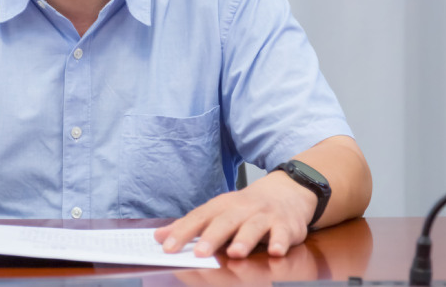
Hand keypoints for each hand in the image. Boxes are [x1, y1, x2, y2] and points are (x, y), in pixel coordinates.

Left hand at [153, 170, 316, 258]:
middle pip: (224, 222)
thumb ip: (190, 226)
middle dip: (211, 237)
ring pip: (253, 227)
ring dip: (244, 240)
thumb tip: (158, 237)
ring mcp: (264, 216)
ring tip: (235, 253)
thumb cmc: (246, 207)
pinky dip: (279, 241)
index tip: (167, 247)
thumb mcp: (217, 211)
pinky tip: (275, 251)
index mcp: (221, 206)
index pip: (198, 218)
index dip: (182, 232)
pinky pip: (282, 233)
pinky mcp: (285, 225)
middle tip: (199, 253)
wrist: (286, 191)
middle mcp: (241, 209)